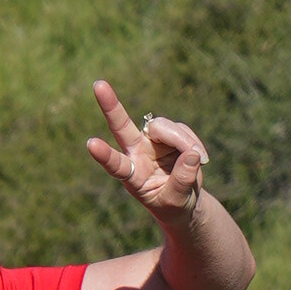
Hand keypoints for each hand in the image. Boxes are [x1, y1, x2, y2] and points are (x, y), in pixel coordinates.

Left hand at [86, 82, 207, 224]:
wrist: (185, 199)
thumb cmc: (173, 205)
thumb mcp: (176, 201)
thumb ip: (182, 180)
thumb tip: (192, 154)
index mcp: (131, 175)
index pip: (115, 165)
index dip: (104, 155)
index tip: (91, 144)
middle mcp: (136, 152)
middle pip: (121, 126)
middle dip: (111, 106)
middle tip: (98, 85)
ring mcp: (151, 140)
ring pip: (163, 127)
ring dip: (183, 141)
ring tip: (198, 159)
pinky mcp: (169, 134)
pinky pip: (182, 130)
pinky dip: (193, 142)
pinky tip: (199, 156)